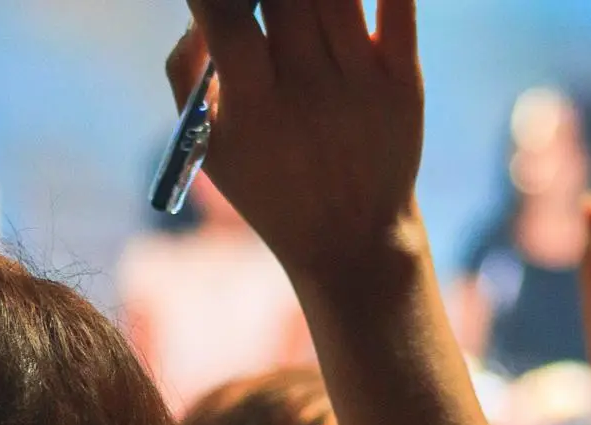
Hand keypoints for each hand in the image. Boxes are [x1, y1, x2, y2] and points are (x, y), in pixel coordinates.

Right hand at [167, 0, 424, 274]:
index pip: (229, 19)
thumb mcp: (207, 144)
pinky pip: (400, 6)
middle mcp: (310, 89)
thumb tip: (196, 11)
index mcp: (254, 105)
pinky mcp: (404, 80)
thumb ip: (185, 71)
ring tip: (301, 6)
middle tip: (264, 1)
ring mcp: (361, 82)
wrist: (349, 236)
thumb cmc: (266, 182)